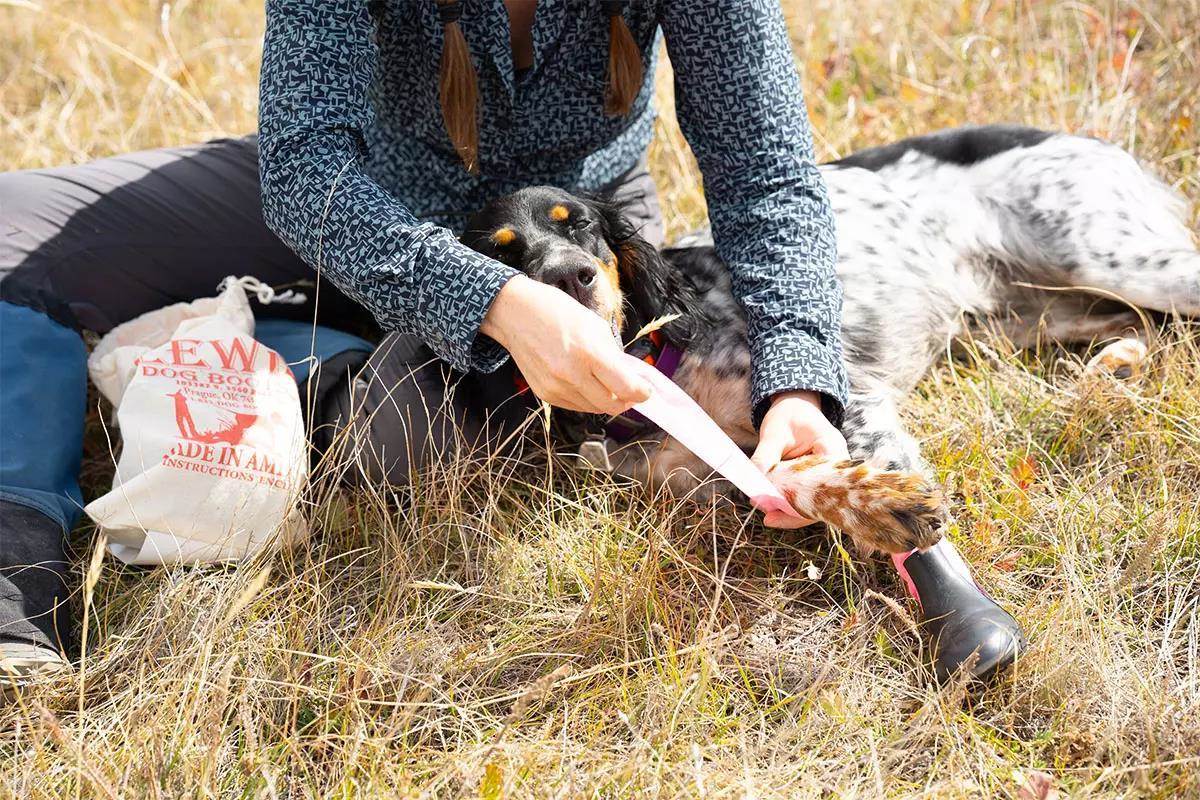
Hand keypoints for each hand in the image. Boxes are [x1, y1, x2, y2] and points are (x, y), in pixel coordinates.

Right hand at [480, 275, 650, 414]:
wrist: (515, 314)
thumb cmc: (556, 311)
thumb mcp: (594, 325)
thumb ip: (614, 354)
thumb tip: (631, 375)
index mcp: (589, 353)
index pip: (627, 388)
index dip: (642, 393)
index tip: (645, 390)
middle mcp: (572, 375)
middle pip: (612, 406)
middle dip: (627, 401)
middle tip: (631, 392)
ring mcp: (556, 388)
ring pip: (594, 409)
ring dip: (606, 400)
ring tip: (607, 384)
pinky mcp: (545, 394)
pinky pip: (575, 406)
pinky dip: (586, 399)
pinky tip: (585, 382)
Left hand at [751, 390, 849, 528]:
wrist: (795, 406)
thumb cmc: (788, 415)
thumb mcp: (774, 432)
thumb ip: (765, 456)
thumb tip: (754, 483)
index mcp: (833, 449)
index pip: (824, 485)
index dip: (802, 503)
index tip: (776, 509)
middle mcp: (836, 466)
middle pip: (822, 499)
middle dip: (795, 512)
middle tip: (768, 517)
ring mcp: (828, 474)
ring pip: (815, 502)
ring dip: (791, 511)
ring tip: (767, 515)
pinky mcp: (817, 480)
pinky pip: (807, 497)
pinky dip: (790, 504)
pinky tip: (772, 507)